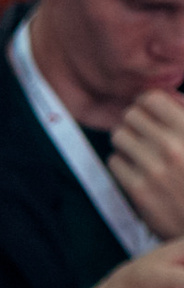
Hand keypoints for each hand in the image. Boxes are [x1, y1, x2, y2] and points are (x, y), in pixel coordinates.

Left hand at [111, 90, 183, 240]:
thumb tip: (170, 97)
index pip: (151, 98)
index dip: (148, 103)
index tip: (151, 112)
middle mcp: (172, 147)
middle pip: (130, 115)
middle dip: (136, 122)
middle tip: (144, 132)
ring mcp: (154, 169)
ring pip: (118, 136)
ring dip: (127, 141)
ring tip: (140, 150)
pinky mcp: (139, 190)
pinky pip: (114, 161)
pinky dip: (123, 163)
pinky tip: (138, 169)